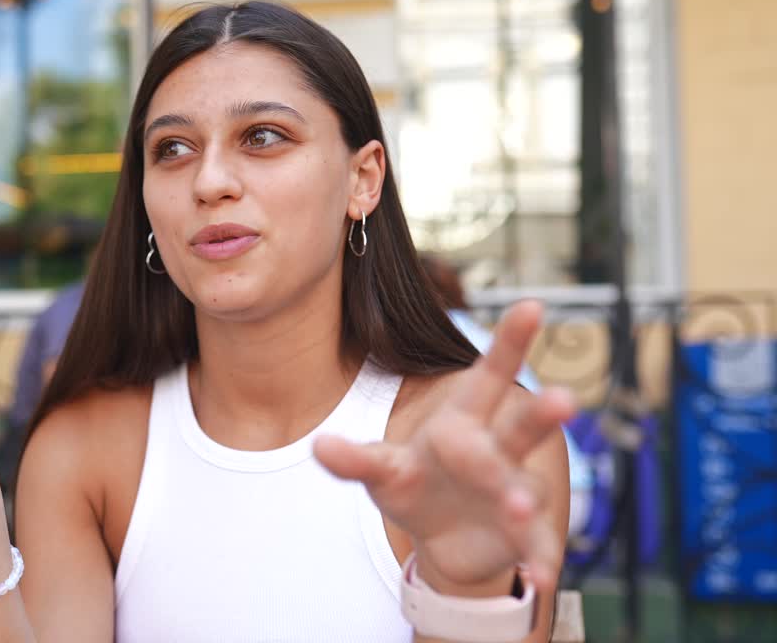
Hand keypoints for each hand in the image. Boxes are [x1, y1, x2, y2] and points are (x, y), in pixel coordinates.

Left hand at [314, 300, 573, 592]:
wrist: (442, 535)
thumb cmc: (414, 482)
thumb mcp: (381, 469)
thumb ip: (355, 459)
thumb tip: (319, 446)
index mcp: (464, 421)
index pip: (488, 374)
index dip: (510, 342)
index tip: (534, 304)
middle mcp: (497, 449)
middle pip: (522, 426)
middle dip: (543, 413)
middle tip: (564, 398)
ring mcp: (514, 491)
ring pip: (526, 487)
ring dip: (524, 496)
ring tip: (518, 506)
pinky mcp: (521, 534)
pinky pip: (533, 546)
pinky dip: (536, 561)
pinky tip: (538, 579)